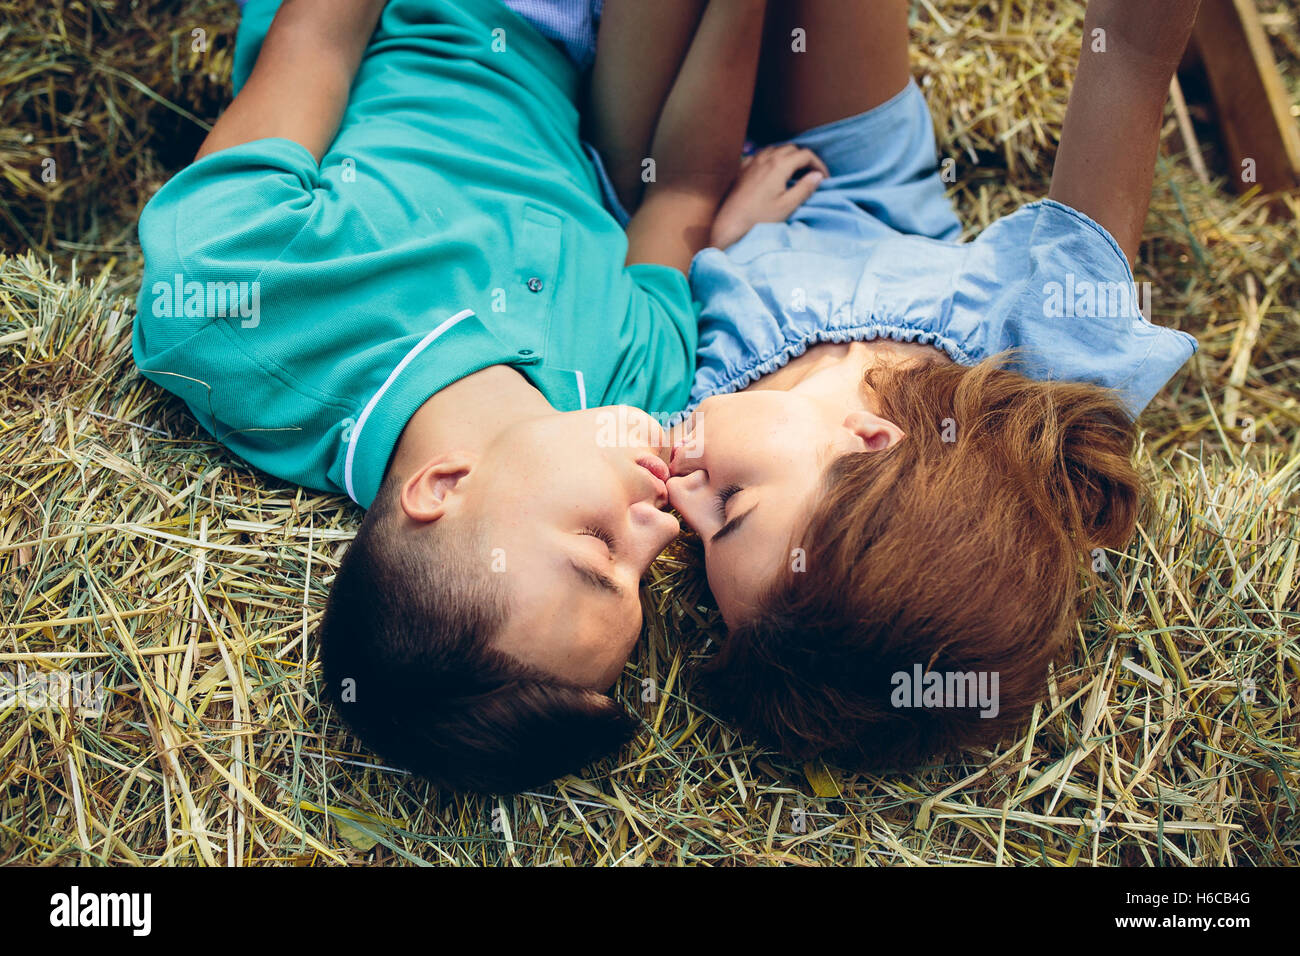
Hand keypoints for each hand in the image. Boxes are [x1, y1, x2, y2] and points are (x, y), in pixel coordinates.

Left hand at [710, 145, 828, 249]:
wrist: (729, 223)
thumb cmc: (759, 218)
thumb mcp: (787, 206)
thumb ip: (804, 188)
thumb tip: (818, 175)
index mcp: (779, 165)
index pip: (805, 154)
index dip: (818, 164)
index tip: (824, 178)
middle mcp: (765, 158)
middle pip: (792, 148)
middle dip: (805, 159)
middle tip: (811, 175)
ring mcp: (752, 161)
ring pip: (776, 149)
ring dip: (788, 157)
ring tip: (794, 173)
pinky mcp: (742, 168)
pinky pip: (761, 155)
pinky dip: (772, 159)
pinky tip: (772, 172)